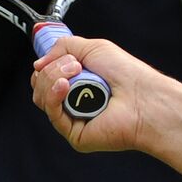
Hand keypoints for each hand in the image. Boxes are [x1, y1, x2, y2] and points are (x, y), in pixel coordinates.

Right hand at [31, 35, 149, 151]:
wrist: (144, 97)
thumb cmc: (128, 73)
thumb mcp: (93, 48)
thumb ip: (63, 47)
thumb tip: (38, 64)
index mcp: (79, 83)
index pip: (46, 76)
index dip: (46, 66)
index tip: (56, 57)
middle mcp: (74, 101)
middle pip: (40, 86)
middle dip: (52, 69)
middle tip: (75, 65)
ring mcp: (74, 118)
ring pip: (42, 98)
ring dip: (54, 78)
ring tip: (76, 72)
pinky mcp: (75, 134)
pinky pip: (53, 114)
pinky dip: (54, 96)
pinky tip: (65, 86)